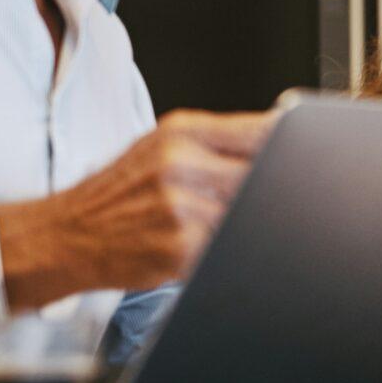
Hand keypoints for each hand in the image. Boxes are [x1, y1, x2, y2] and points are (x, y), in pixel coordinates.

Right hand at [0, 109, 275, 308]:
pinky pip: (230, 248)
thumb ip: (218, 143)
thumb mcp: (160, 148)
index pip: (263, 131)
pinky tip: (219, 249)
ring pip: (252, 214)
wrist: (67, 234)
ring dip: (257, 224)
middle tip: (288, 201)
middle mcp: (182, 163)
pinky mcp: (181, 247)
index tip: (315, 156)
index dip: (295, 146)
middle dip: (281, 190)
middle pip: (266, 174)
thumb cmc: (119, 193)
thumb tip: (281, 139)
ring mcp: (181, 206)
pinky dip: (234, 250)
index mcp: (183, 132)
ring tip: (242, 227)